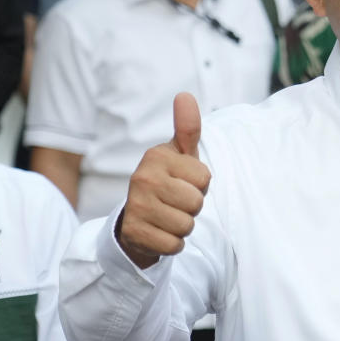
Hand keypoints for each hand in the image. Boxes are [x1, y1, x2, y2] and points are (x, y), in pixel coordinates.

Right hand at [118, 93, 210, 268]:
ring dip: (183, 226)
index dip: (200, 184)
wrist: (136, 219)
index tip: (183, 182)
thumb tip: (185, 95)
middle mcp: (142, 178)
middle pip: (196, 202)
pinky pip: (174, 245)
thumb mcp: (179, 154)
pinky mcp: (134, 233)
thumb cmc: (167, 181)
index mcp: (156, 156)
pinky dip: (172, 244)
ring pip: (186, 225)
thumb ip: (187, 128)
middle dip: (192, 207)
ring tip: (168, 217)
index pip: (205, 177)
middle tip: (175, 202)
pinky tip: (160, 233)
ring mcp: (136, 206)